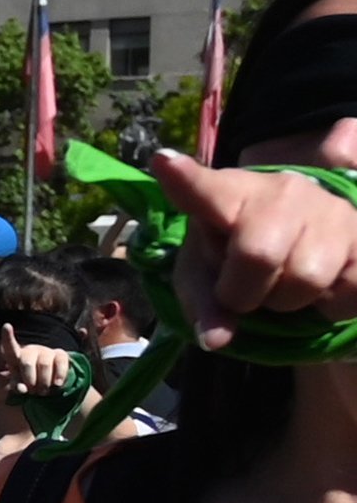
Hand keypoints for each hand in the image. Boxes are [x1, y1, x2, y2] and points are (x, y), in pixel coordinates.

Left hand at [142, 147, 356, 350]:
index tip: (163, 163)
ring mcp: (331, 209)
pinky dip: (328, 306)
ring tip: (283, 284)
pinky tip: (320, 286)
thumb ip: (202, 304)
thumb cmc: (241, 258)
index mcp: (231, 193)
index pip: (207, 189)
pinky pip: (345, 291)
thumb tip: (216, 340)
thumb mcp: (207, 276)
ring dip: (286, 301)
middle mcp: (284, 192)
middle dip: (243, 292)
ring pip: (304, 278)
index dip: (188, 180)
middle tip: (242, 292)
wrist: (310, 245)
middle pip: (258, 254)